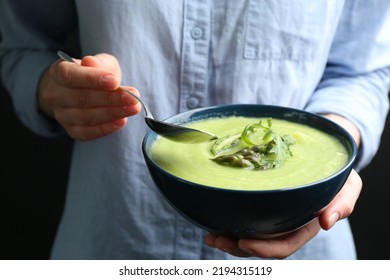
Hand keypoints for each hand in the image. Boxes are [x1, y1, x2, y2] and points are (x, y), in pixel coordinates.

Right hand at [38, 53, 140, 140]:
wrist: (77, 91)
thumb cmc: (90, 74)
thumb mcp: (98, 62)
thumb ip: (99, 63)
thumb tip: (92, 62)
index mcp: (59, 72)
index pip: (71, 76)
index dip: (93, 79)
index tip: (115, 81)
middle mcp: (55, 94)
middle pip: (82, 98)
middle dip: (111, 98)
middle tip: (133, 97)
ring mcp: (62, 115)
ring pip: (86, 117)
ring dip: (112, 113)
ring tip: (133, 108)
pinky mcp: (72, 130)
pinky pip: (87, 132)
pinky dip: (105, 128)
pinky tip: (121, 121)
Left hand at [205, 114, 362, 258]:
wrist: (323, 157)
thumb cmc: (335, 173)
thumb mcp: (347, 184)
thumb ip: (343, 202)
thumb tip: (327, 222)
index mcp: (305, 226)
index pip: (284, 245)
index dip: (264, 249)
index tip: (243, 241)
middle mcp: (286, 225)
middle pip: (260, 245)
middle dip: (237, 247)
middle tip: (216, 239)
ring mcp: (272, 217)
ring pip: (249, 237)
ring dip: (228, 240)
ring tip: (210, 236)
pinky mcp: (262, 206)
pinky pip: (244, 220)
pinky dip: (228, 223)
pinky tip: (212, 222)